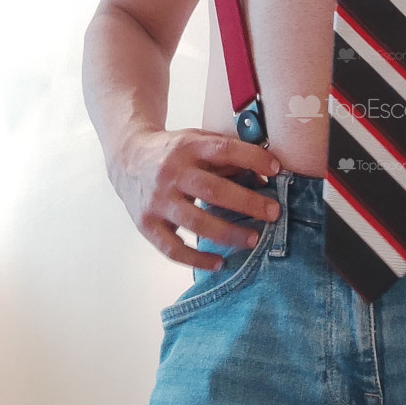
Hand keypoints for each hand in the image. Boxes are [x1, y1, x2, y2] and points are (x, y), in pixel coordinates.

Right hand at [115, 128, 282, 270]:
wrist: (127, 157)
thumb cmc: (174, 151)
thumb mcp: (198, 140)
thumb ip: (228, 156)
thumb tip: (265, 177)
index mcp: (187, 147)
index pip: (224, 150)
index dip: (253, 158)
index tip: (277, 170)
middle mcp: (170, 173)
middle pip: (213, 191)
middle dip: (248, 203)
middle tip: (274, 213)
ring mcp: (157, 201)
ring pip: (196, 223)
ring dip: (228, 234)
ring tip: (253, 240)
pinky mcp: (146, 224)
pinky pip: (172, 248)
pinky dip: (196, 260)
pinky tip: (218, 263)